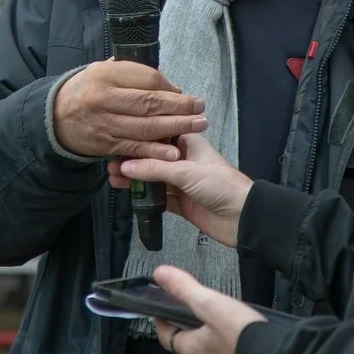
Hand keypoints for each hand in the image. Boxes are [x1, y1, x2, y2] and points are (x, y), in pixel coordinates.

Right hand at [53, 58, 207, 159]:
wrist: (54, 117)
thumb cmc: (87, 90)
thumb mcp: (104, 71)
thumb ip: (133, 76)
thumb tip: (168, 86)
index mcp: (105, 74)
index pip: (147, 79)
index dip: (169, 88)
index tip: (184, 93)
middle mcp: (103, 98)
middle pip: (149, 103)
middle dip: (179, 107)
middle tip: (200, 108)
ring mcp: (104, 123)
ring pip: (145, 127)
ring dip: (174, 128)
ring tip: (197, 125)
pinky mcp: (104, 144)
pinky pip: (134, 148)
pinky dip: (155, 151)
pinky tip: (174, 152)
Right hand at [108, 135, 252, 247]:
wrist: (242, 218)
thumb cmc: (221, 185)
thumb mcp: (186, 171)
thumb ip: (155, 168)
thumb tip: (126, 164)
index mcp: (189, 143)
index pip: (159, 135)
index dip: (139, 137)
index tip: (119, 140)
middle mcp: (183, 160)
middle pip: (152, 158)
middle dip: (132, 160)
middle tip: (111, 163)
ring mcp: (181, 182)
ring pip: (152, 178)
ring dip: (134, 178)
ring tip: (114, 179)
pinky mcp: (180, 202)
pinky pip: (157, 196)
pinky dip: (143, 196)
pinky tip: (128, 193)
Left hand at [151, 266, 264, 353]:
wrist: (276, 353)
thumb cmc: (241, 334)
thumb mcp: (208, 303)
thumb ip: (184, 288)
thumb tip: (161, 274)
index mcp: (194, 348)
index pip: (167, 337)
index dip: (161, 322)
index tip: (159, 309)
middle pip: (188, 341)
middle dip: (184, 324)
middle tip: (185, 308)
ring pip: (208, 344)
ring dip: (206, 329)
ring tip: (211, 312)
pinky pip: (227, 345)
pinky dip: (226, 334)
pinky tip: (235, 324)